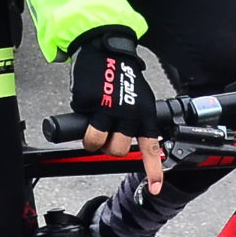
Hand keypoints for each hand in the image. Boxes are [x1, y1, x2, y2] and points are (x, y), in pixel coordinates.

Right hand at [71, 25, 163, 192]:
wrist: (105, 48)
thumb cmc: (120, 73)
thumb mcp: (137, 97)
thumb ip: (135, 119)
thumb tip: (124, 140)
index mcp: (145, 114)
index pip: (150, 148)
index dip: (152, 170)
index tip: (154, 188)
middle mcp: (129, 114)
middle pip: (116, 150)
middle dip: (106, 147)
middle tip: (103, 135)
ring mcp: (108, 110)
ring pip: (96, 142)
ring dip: (90, 140)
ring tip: (89, 127)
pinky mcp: (89, 104)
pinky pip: (80, 123)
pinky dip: (80, 115)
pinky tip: (86, 101)